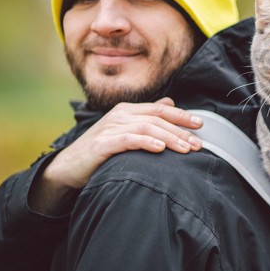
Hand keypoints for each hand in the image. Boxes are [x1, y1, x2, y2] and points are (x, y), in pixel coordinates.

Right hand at [28, 98, 202, 214]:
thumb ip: (146, 117)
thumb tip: (169, 103)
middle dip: (180, 130)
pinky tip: (159, 148)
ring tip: (185, 148)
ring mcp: (110, 128)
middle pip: (157, 118)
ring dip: (169, 137)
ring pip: (146, 127)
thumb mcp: (125, 131)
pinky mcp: (102, 143)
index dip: (182, 115)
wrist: (68, 167)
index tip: (201, 125)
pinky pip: (128, 139)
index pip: (160, 109)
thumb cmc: (101, 150)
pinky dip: (145, 142)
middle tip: (198, 143)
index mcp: (127, 110)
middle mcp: (120, 115)